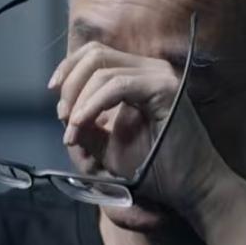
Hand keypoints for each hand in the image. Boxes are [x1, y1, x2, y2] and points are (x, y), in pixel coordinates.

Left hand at [49, 41, 231, 218]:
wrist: (191, 189)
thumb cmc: (154, 168)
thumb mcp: (107, 146)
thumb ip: (85, 125)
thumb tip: (62, 110)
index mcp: (139, 74)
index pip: (96, 54)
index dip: (68, 70)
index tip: (55, 96)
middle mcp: (151, 68)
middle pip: (95, 54)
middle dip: (71, 84)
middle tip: (64, 117)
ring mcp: (160, 76)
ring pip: (102, 70)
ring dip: (79, 101)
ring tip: (73, 130)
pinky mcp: (165, 89)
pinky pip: (117, 85)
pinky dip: (93, 105)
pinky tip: (82, 124)